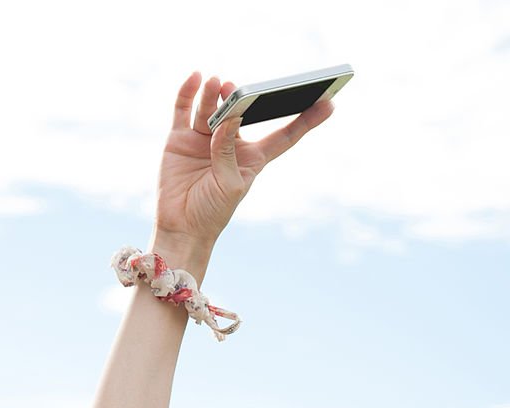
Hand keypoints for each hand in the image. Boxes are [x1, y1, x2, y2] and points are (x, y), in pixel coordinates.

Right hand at [151, 71, 334, 250]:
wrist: (181, 227)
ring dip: (215, 94)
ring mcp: (204, 138)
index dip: (306, 120)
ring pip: (212, 106)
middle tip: (242, 90)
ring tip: (217, 83)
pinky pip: (185, 108)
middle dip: (245, 98)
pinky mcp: (180, 138)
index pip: (284, 135)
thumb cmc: (212, 213)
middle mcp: (230, 143)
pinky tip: (195, 77)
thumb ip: (229, 151)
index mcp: (253, 158)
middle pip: (243, 112)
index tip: (329, 103)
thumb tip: (227, 117)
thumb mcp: (230, 185)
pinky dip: (188, 92)